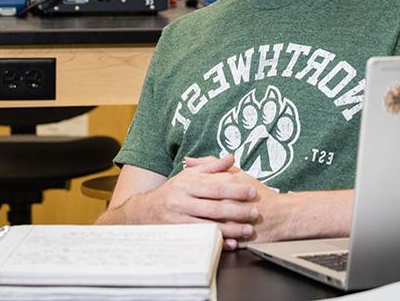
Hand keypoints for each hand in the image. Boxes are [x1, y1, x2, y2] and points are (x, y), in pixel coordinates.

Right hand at [141, 154, 257, 249]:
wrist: (143, 211)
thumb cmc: (172, 192)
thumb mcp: (188, 175)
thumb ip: (211, 167)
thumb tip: (231, 157)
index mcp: (187, 183)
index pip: (215, 186)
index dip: (235, 190)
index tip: (252, 191)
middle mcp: (182, 200)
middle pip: (214, 206)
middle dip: (237, 210)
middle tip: (255, 212)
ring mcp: (179, 218)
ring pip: (209, 224)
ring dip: (231, 228)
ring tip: (248, 230)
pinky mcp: (177, 233)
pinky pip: (201, 237)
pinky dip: (217, 241)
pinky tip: (230, 243)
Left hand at [185, 157, 355, 243]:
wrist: (283, 213)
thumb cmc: (258, 193)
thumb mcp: (236, 174)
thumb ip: (211, 165)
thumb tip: (188, 161)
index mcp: (228, 186)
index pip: (201, 190)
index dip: (185, 192)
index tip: (173, 195)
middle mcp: (231, 203)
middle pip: (204, 208)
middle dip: (187, 212)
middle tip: (172, 212)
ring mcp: (236, 221)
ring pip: (211, 224)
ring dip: (196, 226)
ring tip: (182, 227)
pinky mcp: (241, 238)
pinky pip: (223, 240)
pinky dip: (212, 240)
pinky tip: (201, 240)